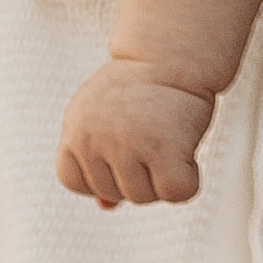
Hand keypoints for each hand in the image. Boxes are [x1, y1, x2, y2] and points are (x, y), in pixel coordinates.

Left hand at [57, 63, 216, 207]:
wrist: (175, 54)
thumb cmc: (143, 88)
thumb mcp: (109, 118)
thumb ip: (99, 160)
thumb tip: (105, 207)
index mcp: (75, 128)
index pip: (74, 181)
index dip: (100, 172)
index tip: (120, 144)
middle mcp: (95, 137)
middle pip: (114, 193)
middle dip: (137, 173)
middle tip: (151, 134)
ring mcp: (127, 144)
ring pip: (143, 197)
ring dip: (161, 177)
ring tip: (167, 137)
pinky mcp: (163, 148)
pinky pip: (175, 193)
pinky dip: (188, 181)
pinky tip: (186, 152)